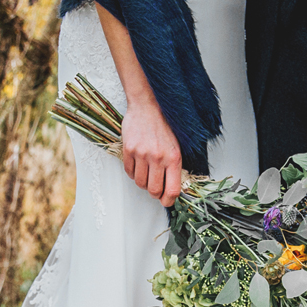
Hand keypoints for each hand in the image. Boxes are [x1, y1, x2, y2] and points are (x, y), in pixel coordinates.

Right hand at [121, 89, 183, 205]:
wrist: (148, 104)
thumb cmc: (165, 125)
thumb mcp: (177, 145)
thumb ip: (175, 166)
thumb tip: (172, 188)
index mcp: (174, 158)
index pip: (173, 190)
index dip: (169, 201)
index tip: (167, 201)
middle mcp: (158, 157)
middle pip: (154, 190)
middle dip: (155, 193)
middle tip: (155, 188)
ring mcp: (142, 154)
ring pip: (140, 183)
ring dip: (143, 182)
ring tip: (147, 173)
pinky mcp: (129, 150)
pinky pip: (129, 172)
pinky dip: (133, 173)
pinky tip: (138, 165)